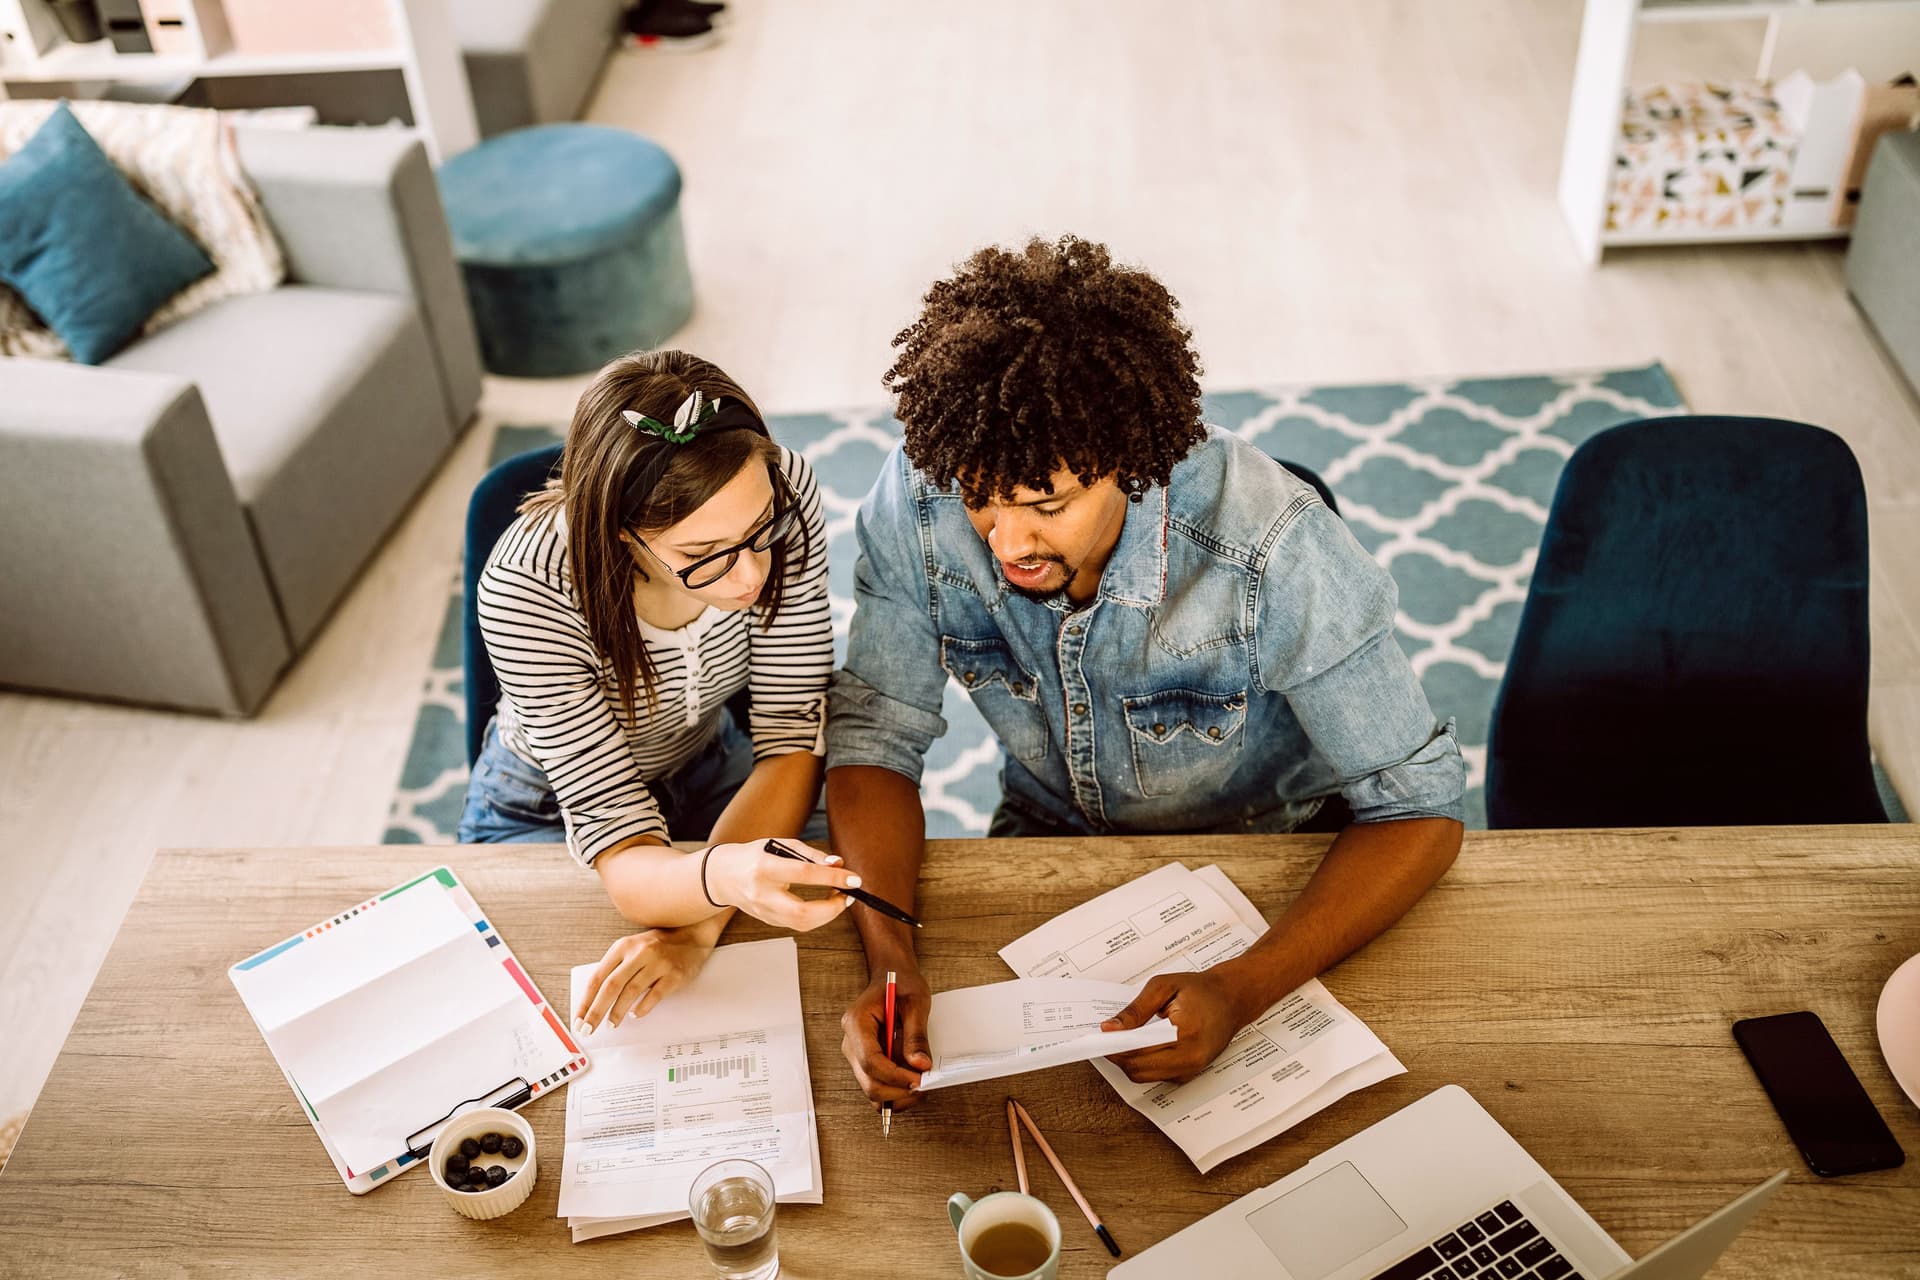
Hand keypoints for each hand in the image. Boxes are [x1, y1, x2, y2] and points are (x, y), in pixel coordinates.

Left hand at [573, 925, 716, 1033]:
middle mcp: (639, 953)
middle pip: (611, 986)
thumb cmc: (658, 946)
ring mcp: (658, 963)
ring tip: (611, 1025)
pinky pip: (655, 995)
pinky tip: (634, 1015)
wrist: (692, 935)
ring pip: (631, 991)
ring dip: (617, 1012)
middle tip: (588, 1029)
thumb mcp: (633, 949)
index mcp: (623, 947)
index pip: (597, 977)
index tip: (579, 1019)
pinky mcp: (674, 974)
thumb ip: (616, 968)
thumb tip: (595, 1000)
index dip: (586, 1001)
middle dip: (596, 1011)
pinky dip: (642, 1008)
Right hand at [704, 839, 859, 931]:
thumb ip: (811, 855)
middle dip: (832, 908)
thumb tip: (839, 864)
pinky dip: (816, 916)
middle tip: (848, 895)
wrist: (722, 876)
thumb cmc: (755, 856)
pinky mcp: (767, 921)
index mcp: (764, 868)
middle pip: (802, 912)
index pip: (804, 874)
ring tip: (838, 898)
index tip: (854, 878)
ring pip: (802, 924)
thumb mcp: (781, 845)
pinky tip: (824, 905)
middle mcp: (762, 894)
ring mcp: (763, 912)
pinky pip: (797, 924)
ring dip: (828, 915)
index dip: (833, 877)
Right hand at [840, 965, 930, 1109]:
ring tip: (921, 1084)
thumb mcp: (915, 1002)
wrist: (892, 976)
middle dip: (897, 1090)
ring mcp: (856, 1054)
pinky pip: (877, 1085)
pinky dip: (895, 1091)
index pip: (870, 1061)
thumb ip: (916, 1035)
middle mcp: (851, 1042)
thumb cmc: (901, 983)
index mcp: (857, 1023)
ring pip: (872, 1090)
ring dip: (897, 1095)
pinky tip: (912, 1080)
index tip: (919, 1079)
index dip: (895, 1076)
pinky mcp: (866, 1061)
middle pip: (868, 1082)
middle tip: (924, 1085)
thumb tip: (920, 1065)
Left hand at [1100, 970, 1249, 1083]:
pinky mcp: (1189, 1074)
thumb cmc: (1201, 990)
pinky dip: (1142, 1062)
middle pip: (1138, 1069)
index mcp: (1185, 1035)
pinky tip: (1138, 1044)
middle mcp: (1190, 1059)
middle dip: (1117, 1055)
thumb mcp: (1163, 987)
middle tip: (1106, 1036)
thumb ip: (1135, 1010)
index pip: (1138, 1051)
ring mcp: (1191, 1070)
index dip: (1114, 1046)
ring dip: (1128, 1060)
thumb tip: (1110, 1028)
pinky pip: (1155, 1075)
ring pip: (1144, 1076)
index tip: (1098, 1036)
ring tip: (1121, 1038)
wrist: (1232, 999)